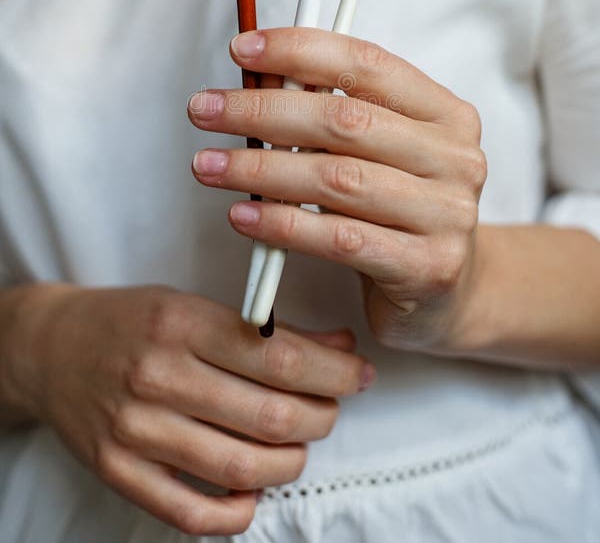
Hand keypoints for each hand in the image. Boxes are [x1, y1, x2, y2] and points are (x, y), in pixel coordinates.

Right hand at [16, 284, 370, 535]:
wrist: (52, 348)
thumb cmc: (132, 322)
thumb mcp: (195, 305)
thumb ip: (265, 330)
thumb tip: (336, 348)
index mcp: (181, 323)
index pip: (278, 357)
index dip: (334, 371)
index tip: (357, 373)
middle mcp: (158, 376)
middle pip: (270, 415)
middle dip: (322, 416)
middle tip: (331, 407)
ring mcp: (135, 430)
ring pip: (242, 467)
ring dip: (291, 463)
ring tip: (298, 445)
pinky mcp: (118, 472)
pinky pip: (192, 514)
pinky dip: (237, 512)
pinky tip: (253, 488)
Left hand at [188, 28, 486, 351]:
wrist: (447, 292)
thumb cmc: (397, 209)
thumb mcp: (377, 152)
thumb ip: (331, 113)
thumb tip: (258, 76)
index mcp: (446, 113)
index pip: (368, 64)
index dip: (300, 50)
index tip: (240, 49)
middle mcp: (456, 158)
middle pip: (346, 121)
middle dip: (263, 111)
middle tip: (204, 111)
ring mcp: (447, 215)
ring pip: (337, 180)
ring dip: (260, 170)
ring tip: (208, 165)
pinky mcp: (427, 267)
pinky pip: (339, 239)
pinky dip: (282, 224)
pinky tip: (242, 216)